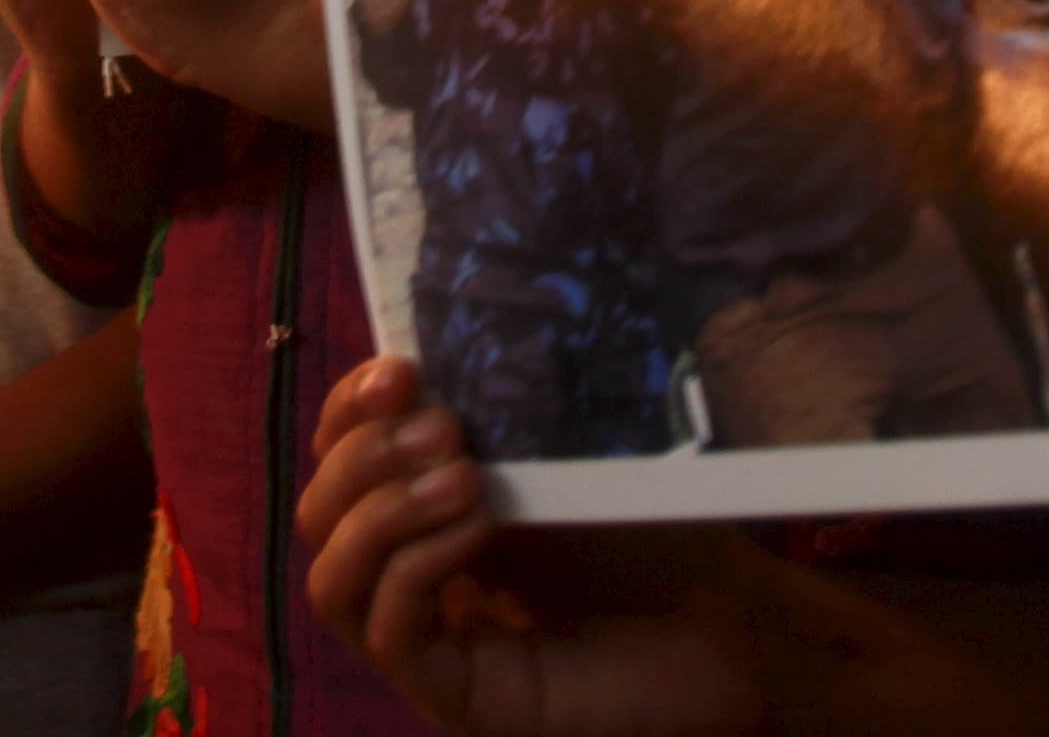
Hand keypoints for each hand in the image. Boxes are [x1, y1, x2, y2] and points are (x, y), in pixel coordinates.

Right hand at [298, 358, 762, 736]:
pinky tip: (475, 529)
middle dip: (363, 457)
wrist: (730, 624)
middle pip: (318, 515)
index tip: (399, 367)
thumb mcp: (556, 459)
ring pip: (331, 580)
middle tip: (443, 427)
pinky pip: (387, 632)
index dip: (349, 411)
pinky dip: (416, 567)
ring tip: (463, 476)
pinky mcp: (457, 699)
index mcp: (422, 514)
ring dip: (382, 511)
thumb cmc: (653, 537)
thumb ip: (493, 416)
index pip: (337, 460)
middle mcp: (410, 580)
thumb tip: (425, 348)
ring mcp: (429, 647)